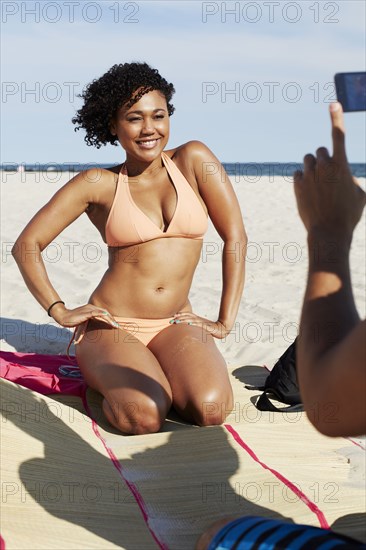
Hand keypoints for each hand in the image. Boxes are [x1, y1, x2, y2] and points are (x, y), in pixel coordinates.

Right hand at [52, 304, 118, 328]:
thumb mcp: (82, 321)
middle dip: (112, 319)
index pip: (103, 313)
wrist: (63, 317)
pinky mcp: (87, 312)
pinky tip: (108, 319)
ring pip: (103, 313)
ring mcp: (89, 309)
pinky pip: (97, 313)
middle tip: (118, 326)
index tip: (115, 325)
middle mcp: (91, 307)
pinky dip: (104, 316)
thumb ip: (89, 322)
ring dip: (110, 319)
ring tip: (115, 326)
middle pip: (105, 312)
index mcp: (91, 308)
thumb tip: (94, 327)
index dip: (110, 319)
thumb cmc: (71, 320)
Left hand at [171, 312, 227, 338]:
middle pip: (187, 317)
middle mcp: (199, 319)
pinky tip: (188, 323)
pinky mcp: (205, 326)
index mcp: (198, 319)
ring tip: (176, 321)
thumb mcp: (202, 327)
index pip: (188, 315)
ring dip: (183, 320)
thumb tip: (189, 328)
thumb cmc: (211, 329)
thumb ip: (196, 327)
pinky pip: (198, 324)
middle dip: (179, 318)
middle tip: (171, 320)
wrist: (221, 329)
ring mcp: (202, 322)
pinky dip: (193, 323)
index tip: (173, 316)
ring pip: (191, 320)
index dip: (180, 315)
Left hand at [294, 102, 365, 239]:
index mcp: (342, 165)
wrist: (329, 232)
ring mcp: (308, 175)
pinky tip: (310, 193)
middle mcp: (324, 166)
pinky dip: (303, 180)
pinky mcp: (297, 184)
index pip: (339, 135)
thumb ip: (351, 177)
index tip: (334, 103)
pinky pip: (298, 173)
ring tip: (319, 185)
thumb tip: (342, 173)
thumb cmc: (349, 214)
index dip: (337, 118)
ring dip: (313, 167)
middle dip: (324, 159)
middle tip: (328, 176)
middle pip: (320, 150)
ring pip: (308, 160)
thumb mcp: (359, 194)